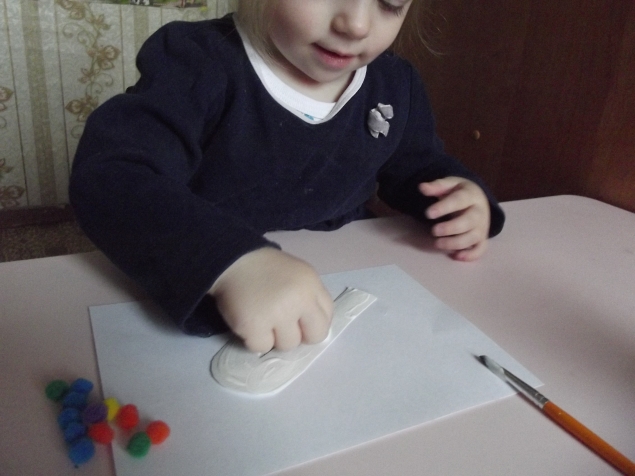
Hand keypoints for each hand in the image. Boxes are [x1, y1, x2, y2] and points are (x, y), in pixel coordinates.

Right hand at [209, 247, 332, 352]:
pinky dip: (254, 339)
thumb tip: (311, 326)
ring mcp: (277, 315)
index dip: (313, 323)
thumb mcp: (299, 274)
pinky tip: (250, 322)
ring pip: (288, 345)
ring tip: (263, 319)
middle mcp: (299, 300)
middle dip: (301, 335)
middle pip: (315, 336)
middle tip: (283, 326)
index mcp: (311, 285)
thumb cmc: (266, 268)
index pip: (327, 318)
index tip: (300, 321)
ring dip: (275, 337)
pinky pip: (262, 347)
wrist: (232, 260)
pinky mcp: (254, 326)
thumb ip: (310, 297)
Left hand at [419, 177, 490, 260]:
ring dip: (456, 243)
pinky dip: (471, 255)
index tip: (428, 213)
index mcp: (471, 195)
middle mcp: (480, 211)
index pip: (459, 200)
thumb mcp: (449, 184)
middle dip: (451, 228)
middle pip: (470, 221)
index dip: (444, 207)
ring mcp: (482, 226)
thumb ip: (436, 186)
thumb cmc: (459, 192)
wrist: (478, 198)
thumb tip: (422, 187)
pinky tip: (455, 256)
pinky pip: (481, 248)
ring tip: (437, 244)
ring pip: (474, 237)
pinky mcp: (482, 237)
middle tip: (434, 231)